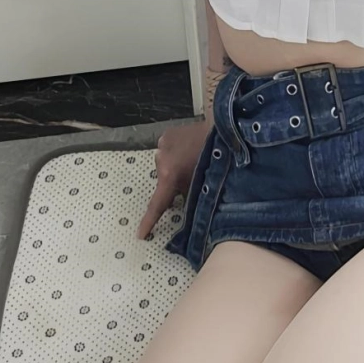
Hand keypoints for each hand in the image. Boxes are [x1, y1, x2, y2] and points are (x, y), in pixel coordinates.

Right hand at [136, 118, 212, 240]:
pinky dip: (176, 154)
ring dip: (175, 167)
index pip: (157, 205)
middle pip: (164, 181)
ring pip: (166, 165)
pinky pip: (169, 150)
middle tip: (189, 184)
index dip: (149, 221)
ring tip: (193, 162)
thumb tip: (186, 203)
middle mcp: (161, 159)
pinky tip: (190, 151)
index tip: (141, 234)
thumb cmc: (217, 158)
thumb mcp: (203, 183)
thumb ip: (190, 195)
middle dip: (174, 185)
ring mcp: (162, 144)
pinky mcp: (168, 134)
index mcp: (170, 175)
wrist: (222, 128)